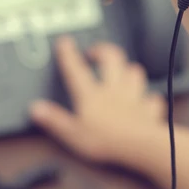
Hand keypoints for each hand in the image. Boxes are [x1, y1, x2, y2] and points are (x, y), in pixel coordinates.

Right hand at [31, 37, 166, 164]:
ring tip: (122, 71)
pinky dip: (149, 98)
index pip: (76, 69)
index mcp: (91, 94)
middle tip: (95, 52)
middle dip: (103, 50)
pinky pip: (152, 99)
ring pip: (135, 73)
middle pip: (112, 59)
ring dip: (128, 69)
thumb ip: (54, 120)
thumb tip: (36, 109)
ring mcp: (134, 97)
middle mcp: (113, 90)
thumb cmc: (105, 141)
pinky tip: (146, 100)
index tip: (65, 42)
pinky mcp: (149, 110)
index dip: (68, 54)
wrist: (139, 146)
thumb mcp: (72, 134)